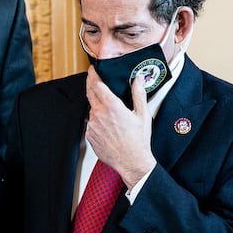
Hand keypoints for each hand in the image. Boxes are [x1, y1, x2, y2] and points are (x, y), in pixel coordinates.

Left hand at [84, 67, 156, 186]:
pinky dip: (97, 121)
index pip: (97, 84)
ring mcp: (92, 126)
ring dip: (97, 106)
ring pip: (92, 110)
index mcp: (112, 106)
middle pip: (90, 93)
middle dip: (91, 84)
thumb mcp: (142, 114)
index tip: (93, 69)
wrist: (132, 162)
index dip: (94, 75)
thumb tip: (138, 78)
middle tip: (93, 78)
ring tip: (110, 112)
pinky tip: (108, 126)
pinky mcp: (89, 135)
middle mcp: (99, 114)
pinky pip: (91, 123)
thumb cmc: (139, 140)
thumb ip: (139, 93)